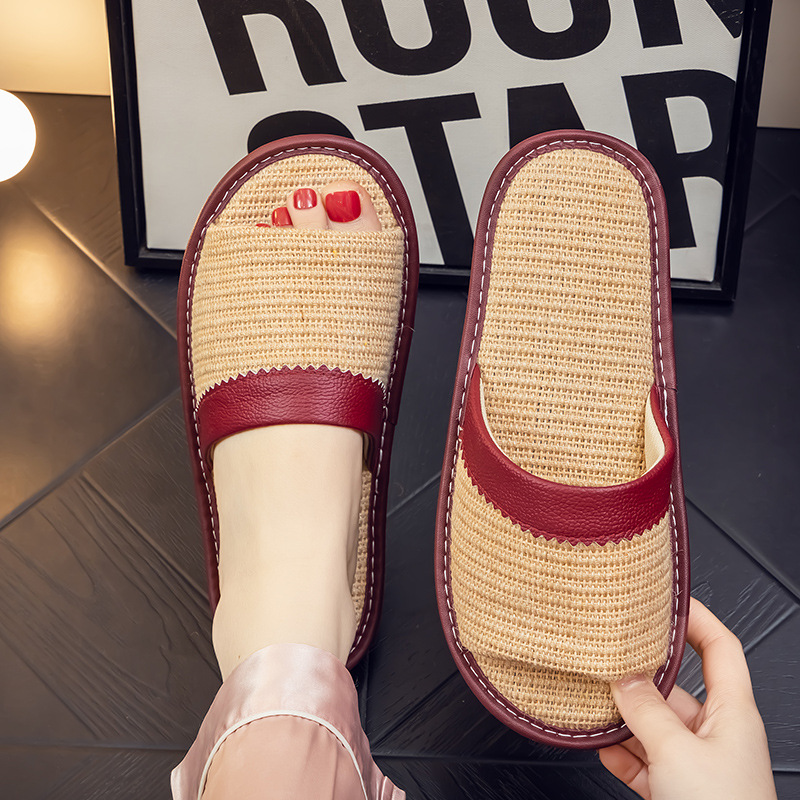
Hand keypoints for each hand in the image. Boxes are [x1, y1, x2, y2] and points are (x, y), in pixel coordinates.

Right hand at [599, 598, 776, 799]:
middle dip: (641, 675)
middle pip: (676, 688)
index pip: (720, 647)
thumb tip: (623, 677)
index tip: (665, 598)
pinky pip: (645, 760)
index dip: (696, 618)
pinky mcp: (677, 792)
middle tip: (608, 656)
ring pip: (655, 726)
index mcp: (733, 714)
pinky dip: (621, 751)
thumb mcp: (678, 752)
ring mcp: (696, 765)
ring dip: (624, 717)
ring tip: (593, 699)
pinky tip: (600, 743)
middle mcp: (717, 734)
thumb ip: (646, 710)